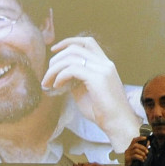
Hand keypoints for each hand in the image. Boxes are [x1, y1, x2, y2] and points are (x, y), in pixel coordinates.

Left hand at [42, 36, 139, 153]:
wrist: (118, 123)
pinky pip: (72, 69)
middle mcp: (105, 63)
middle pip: (75, 48)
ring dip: (54, 69)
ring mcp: (103, 69)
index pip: (87, 42)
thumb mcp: (84, 92)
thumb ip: (75, 81)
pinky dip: (60, 76)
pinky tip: (57, 86)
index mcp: (104, 64)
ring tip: (48, 83)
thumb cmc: (101, 112)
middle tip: (47, 75)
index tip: (54, 51)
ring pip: (72, 57)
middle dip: (56, 59)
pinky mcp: (98, 78)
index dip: (68, 42)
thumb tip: (60, 76)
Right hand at [123, 136, 148, 165]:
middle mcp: (128, 150)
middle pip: (135, 145)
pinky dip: (140, 157)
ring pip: (135, 150)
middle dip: (143, 148)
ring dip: (142, 153)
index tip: (145, 138)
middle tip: (147, 152)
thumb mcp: (139, 154)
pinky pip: (135, 156)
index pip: (134, 140)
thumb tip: (148, 143)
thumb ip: (143, 148)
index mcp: (131, 147)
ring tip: (145, 157)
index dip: (140, 138)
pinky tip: (142, 160)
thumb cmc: (134, 161)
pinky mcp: (127, 158)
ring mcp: (127, 154)